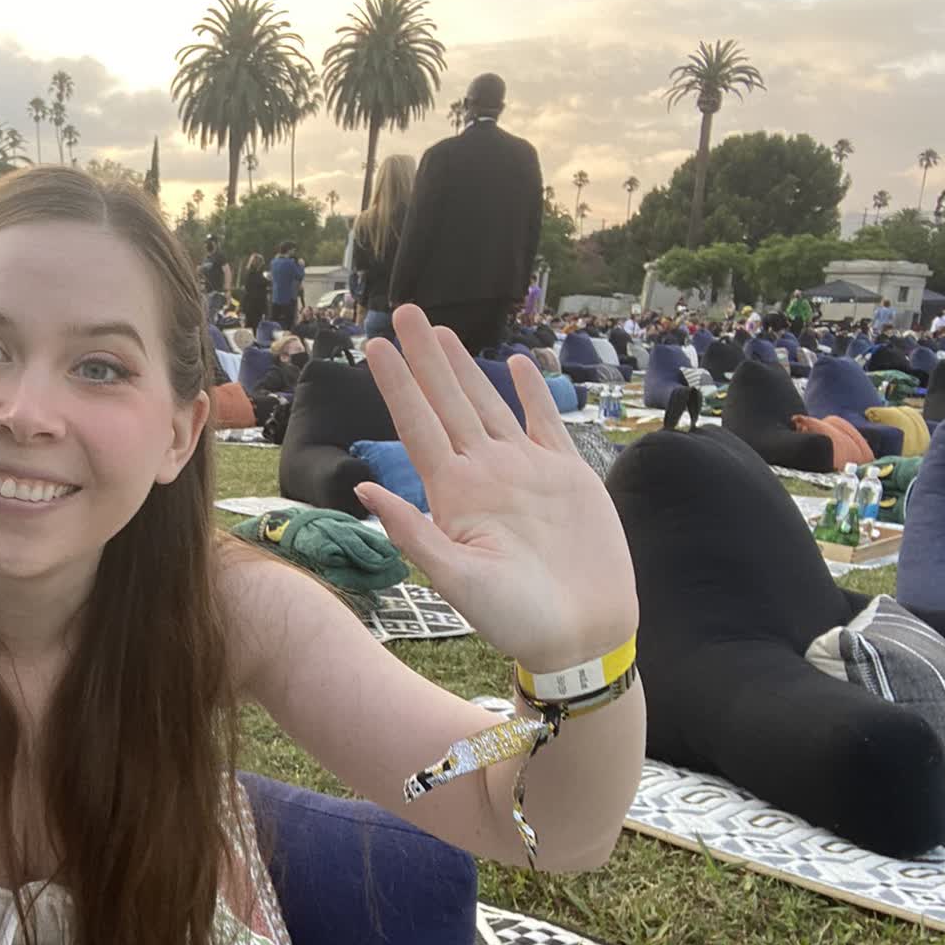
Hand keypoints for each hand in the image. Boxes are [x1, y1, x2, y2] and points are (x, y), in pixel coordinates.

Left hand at [354, 305, 637, 672]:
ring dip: (464, 367)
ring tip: (440, 331)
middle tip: (402, 311)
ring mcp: (524, 471)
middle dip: (424, 357)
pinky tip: (514, 363)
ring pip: (487, 403)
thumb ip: (412, 532)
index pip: (417, 425)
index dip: (398, 385)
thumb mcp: (455, 580)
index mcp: (453, 494)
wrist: (582, 634)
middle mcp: (483, 474)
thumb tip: (363, 489)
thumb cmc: (515, 618)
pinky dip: (530, 392)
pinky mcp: (565, 475)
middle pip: (447, 401)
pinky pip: (544, 422)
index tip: (375, 346)